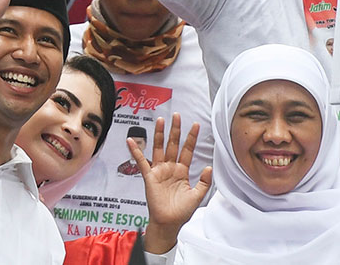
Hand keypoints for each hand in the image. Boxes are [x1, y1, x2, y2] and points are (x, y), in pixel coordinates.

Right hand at [127, 113, 211, 252]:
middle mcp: (170, 168)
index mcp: (182, 171)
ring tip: (160, 120)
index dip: (191, 138)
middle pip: (173, 144)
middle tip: (177, 116)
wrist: (169, 223)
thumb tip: (208, 167)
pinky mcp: (149, 177)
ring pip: (159, 148)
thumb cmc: (181, 212)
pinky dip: (136, 151)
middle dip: (175, 130)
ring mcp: (159, 171)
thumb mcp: (197, 196)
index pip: (187, 150)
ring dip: (159, 134)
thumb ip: (204, 182)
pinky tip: (131, 141)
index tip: (195, 125)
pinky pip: (142, 162)